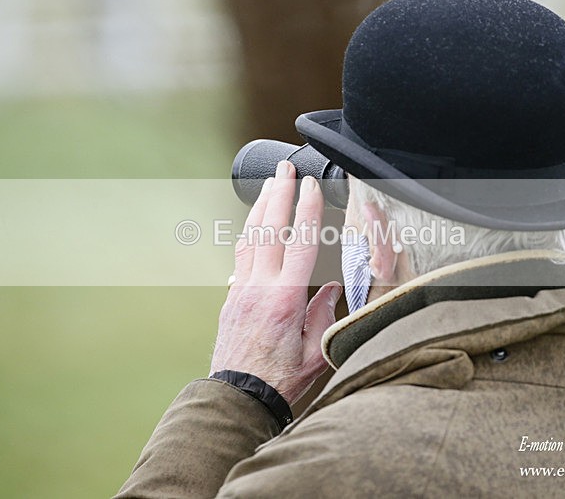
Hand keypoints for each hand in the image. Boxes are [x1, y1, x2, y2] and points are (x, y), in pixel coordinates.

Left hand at [211, 160, 341, 404]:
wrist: (239, 397)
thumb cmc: (282, 380)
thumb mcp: (316, 350)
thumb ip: (325, 313)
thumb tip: (332, 286)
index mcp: (285, 298)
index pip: (298, 242)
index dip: (306, 210)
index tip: (310, 184)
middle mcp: (259, 287)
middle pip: (268, 228)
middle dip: (278, 193)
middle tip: (286, 167)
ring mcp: (241, 289)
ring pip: (249, 237)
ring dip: (260, 206)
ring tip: (271, 183)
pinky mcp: (232, 297)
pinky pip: (241, 254)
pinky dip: (249, 231)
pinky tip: (255, 221)